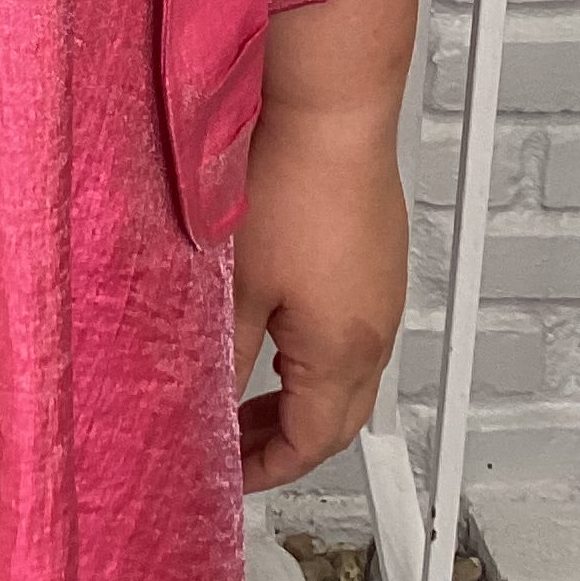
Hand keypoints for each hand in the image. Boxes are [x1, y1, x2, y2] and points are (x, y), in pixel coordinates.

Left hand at [230, 0, 419, 492]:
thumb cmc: (292, 182)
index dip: (266, 468)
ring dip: (298, 391)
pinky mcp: (376, 251)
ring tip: (247, 389)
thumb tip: (198, 397)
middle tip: (236, 445)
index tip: (230, 476)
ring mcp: (381, 287)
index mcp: (344, 350)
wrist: (329, 103)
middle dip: (285, 439)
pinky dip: (313, 347)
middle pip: (338, 417)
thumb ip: (218, 351)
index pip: (312, 444)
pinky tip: (275, 322)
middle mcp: (375, 327)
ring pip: (345, 371)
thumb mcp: (234, 284)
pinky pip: (350, 325)